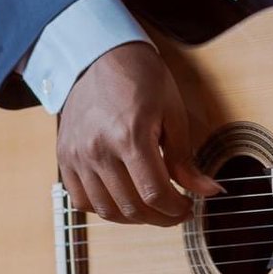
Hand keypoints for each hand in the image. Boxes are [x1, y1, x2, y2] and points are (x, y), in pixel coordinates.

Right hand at [57, 41, 220, 225]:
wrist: (100, 56)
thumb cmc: (142, 79)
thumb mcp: (173, 113)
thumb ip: (185, 159)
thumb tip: (209, 190)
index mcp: (130, 135)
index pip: (154, 193)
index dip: (175, 209)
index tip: (188, 208)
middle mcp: (98, 149)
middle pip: (130, 207)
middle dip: (159, 217)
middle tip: (175, 212)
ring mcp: (76, 155)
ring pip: (105, 209)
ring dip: (133, 217)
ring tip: (152, 208)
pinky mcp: (63, 157)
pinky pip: (81, 200)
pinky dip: (103, 208)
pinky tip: (123, 199)